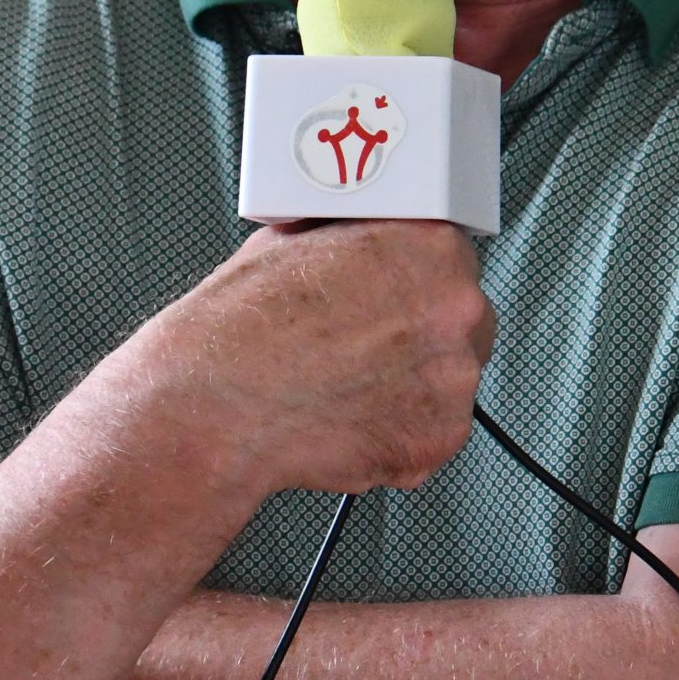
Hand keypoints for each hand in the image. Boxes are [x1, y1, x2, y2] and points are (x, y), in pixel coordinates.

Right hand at [161, 220, 495, 498]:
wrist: (215, 406)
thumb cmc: (245, 327)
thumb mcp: (297, 239)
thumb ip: (353, 240)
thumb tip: (357, 240)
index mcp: (432, 248)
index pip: (453, 258)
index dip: (421, 282)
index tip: (402, 299)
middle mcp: (457, 310)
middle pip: (463, 321)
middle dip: (424, 335)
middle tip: (370, 348)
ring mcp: (454, 380)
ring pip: (449, 381)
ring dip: (412, 387)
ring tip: (348, 388)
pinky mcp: (438, 440)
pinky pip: (431, 434)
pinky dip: (398, 434)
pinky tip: (349, 419)